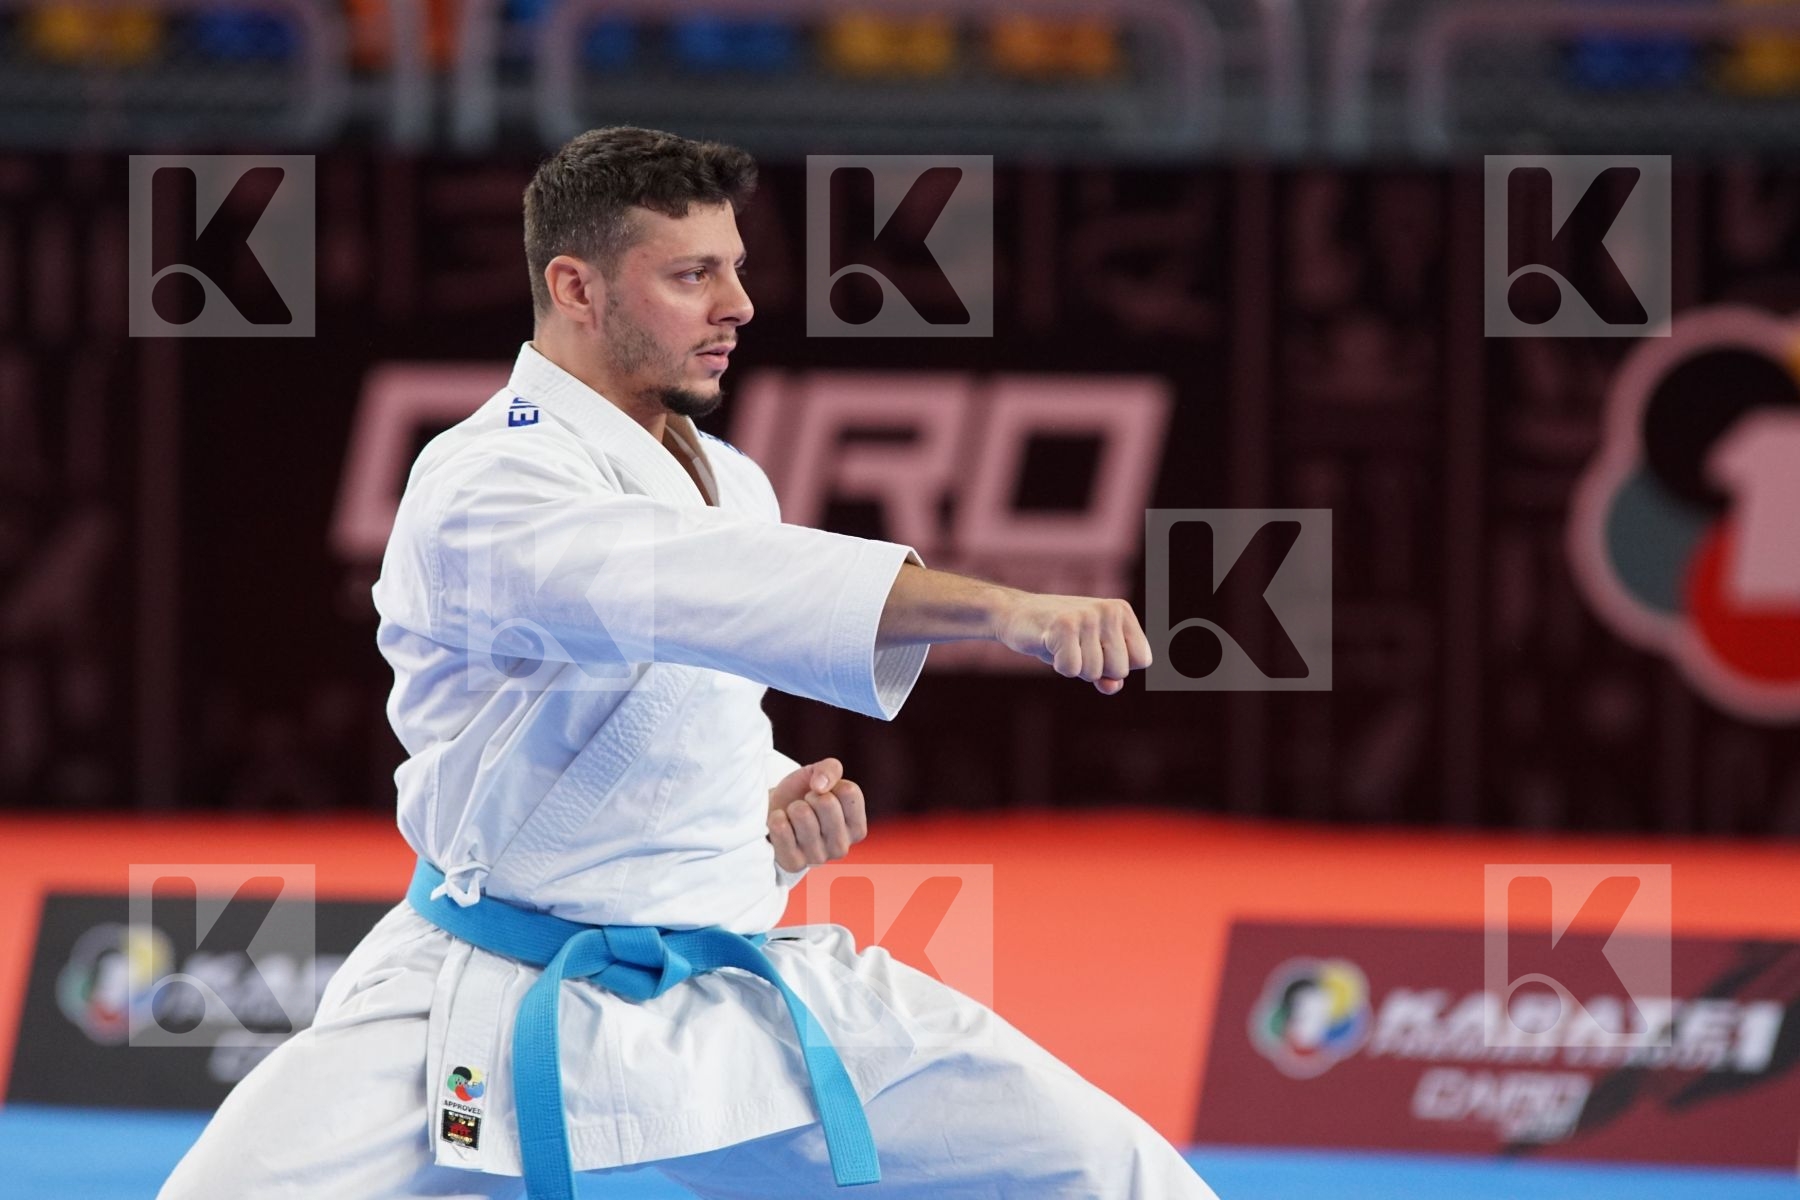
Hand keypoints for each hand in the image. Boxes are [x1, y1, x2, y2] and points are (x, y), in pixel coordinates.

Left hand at [767, 756, 867, 871]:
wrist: (774, 813)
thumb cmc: (803, 794)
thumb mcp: (820, 774)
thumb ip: (831, 769)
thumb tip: (820, 786)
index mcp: (857, 827)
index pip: (849, 792)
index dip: (829, 784)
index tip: (822, 793)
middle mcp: (842, 847)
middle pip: (826, 802)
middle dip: (810, 795)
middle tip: (805, 804)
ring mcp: (818, 858)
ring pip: (802, 813)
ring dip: (793, 807)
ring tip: (793, 816)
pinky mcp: (793, 864)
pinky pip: (782, 829)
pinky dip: (777, 818)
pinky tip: (781, 824)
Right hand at [993, 594, 1152, 694]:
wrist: (1017, 615)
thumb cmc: (1059, 637)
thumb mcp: (1091, 654)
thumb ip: (1109, 673)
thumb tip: (1112, 687)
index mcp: (1121, 612)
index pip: (1142, 660)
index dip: (1116, 666)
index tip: (1096, 650)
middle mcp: (1109, 610)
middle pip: (1121, 670)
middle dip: (1096, 669)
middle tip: (1075, 648)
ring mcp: (1087, 616)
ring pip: (1094, 672)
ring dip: (1075, 667)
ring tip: (1062, 645)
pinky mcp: (1064, 625)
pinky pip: (1072, 669)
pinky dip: (1060, 665)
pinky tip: (1050, 644)